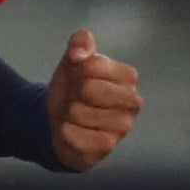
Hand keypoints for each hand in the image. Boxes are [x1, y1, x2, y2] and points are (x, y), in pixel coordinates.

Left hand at [46, 28, 143, 170]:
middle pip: (89, 89)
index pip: (93, 65)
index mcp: (128, 77)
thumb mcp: (72, 62)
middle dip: (72, 93)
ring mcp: (123, 126)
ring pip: (80, 113)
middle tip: (76, 99)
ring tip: (75, 116)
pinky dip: (66, 132)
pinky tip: (71, 131)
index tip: (78, 78)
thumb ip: (80, 43)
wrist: (57, 123)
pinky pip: (79, 136)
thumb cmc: (71, 90)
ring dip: (68, 114)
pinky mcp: (108, 146)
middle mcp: (132, 102)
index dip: (76, 70)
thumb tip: (78, 52)